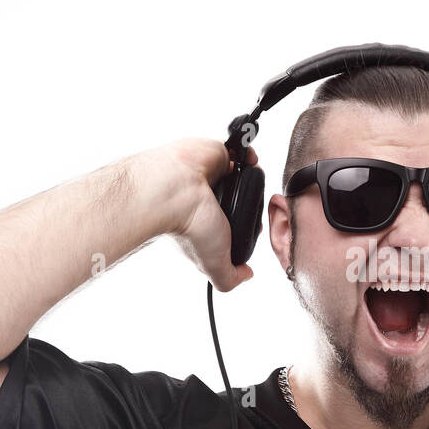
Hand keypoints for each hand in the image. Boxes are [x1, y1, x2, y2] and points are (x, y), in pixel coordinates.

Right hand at [146, 138, 259, 291]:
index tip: (253, 227)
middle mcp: (206, 198)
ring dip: (250, 176)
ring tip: (254, 182)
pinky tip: (250, 163)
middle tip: (256, 202)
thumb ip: (229, 278)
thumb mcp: (214, 264)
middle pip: (238, 197)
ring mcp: (210, 174)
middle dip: (250, 200)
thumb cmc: (188, 225)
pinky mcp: (213, 152)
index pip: (228, 223)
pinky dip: (248, 154)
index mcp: (202, 220)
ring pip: (239, 173)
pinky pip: (237, 150)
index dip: (243, 225)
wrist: (172, 190)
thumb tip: (246, 274)